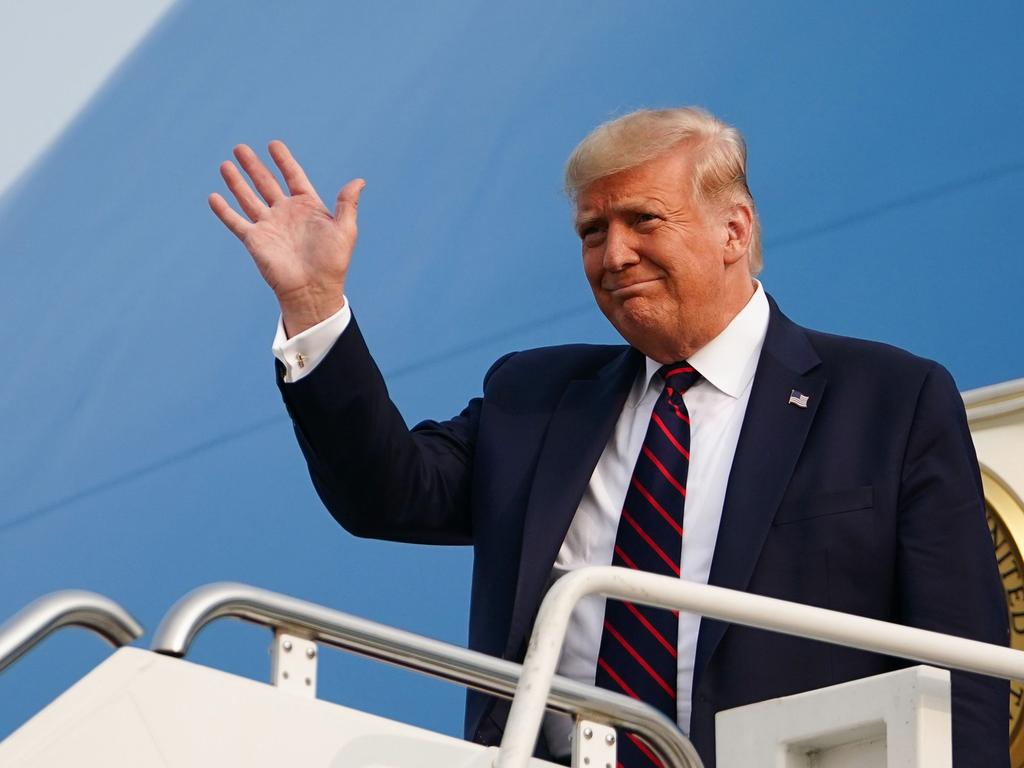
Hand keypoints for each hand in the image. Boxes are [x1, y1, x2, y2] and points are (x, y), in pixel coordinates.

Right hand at [209, 141, 364, 336]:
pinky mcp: (255, 240)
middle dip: (253, 166)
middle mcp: (286, 214)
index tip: (273, 144)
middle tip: (240, 148)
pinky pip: (236, 222)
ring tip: (225, 164)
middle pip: (265, 183)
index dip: (284, 161)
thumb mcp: (345, 230)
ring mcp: (269, 226)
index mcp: (308, 207)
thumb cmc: (332, 262)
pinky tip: (213, 196)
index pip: (293, 177)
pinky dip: (224, 210)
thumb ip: (347, 204)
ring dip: (236, 182)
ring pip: (248, 198)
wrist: (313, 290)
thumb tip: (359, 181)